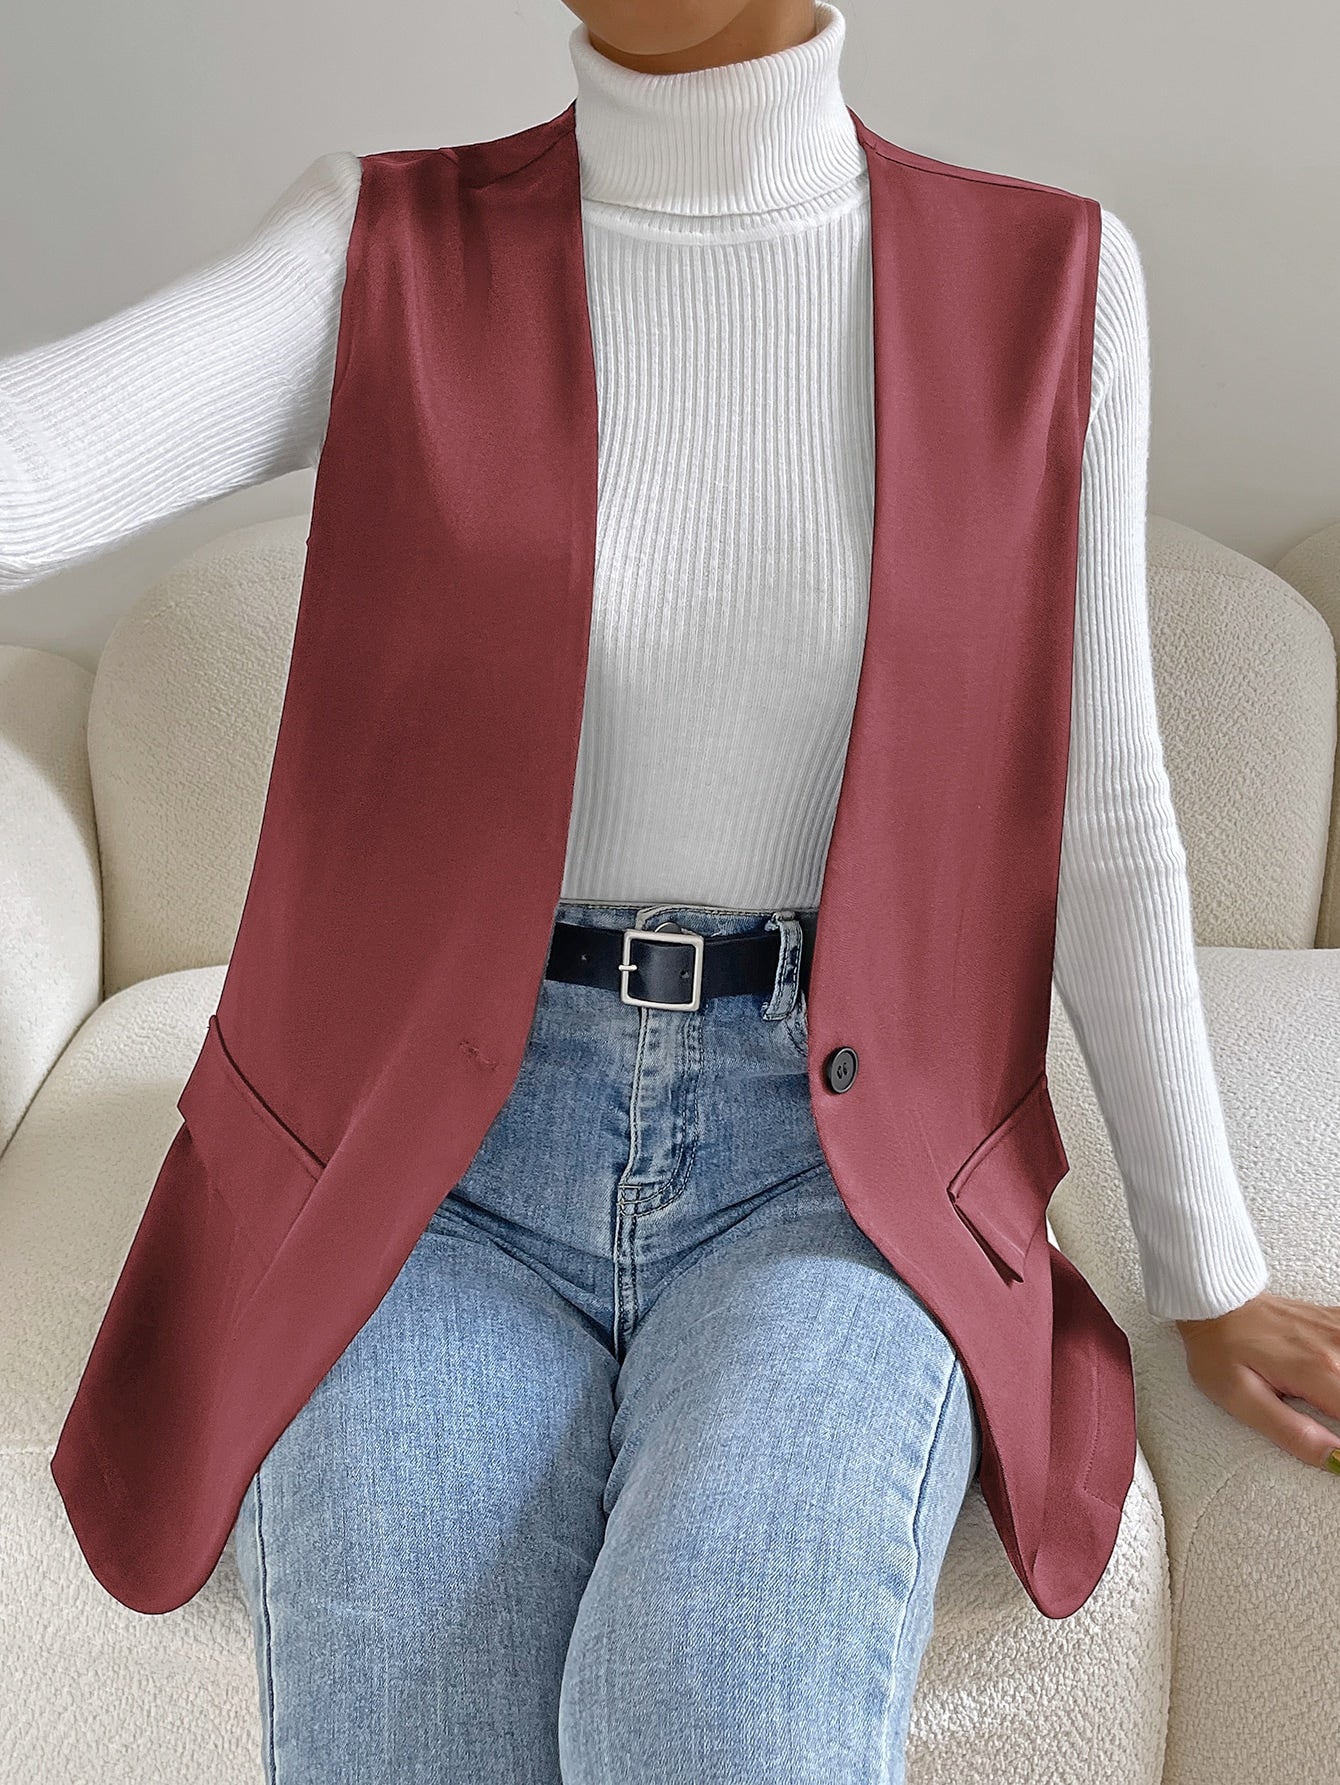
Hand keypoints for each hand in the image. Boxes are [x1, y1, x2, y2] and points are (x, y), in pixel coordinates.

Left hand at [1173, 1291, 1339, 1472]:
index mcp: (1317, 1372)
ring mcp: (1337, 1329)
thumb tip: (1336, 1461)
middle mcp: (1335, 1347)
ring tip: (1326, 1404)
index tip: (1339, 1453)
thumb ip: (1293, 1433)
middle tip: (1325, 1418)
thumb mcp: (1242, 1399)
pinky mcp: (1335, 1319)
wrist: (1212, 1303)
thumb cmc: (1219, 1351)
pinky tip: (1333, 1376)